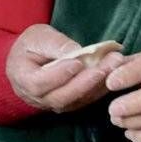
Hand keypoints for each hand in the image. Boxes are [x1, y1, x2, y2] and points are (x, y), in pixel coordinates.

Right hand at [6, 24, 123, 112]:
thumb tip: (77, 52)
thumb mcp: (38, 37)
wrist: (30, 60)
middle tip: (108, 64)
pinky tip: (117, 72)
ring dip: (99, 84)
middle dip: (87, 80)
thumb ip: (54, 44)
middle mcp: (38, 98)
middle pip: (63, 96)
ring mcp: (55, 104)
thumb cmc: (31, 46)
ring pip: (78, 100)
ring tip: (116, 65)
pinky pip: (87, 99)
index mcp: (23, 80)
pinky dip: (102, 87)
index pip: (40, 83)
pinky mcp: (71, 104)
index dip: (59, 75)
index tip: (78, 62)